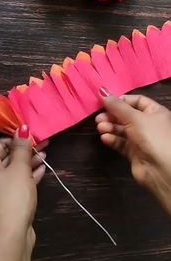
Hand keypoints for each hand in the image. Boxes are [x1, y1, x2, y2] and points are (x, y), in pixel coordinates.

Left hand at [0, 125, 47, 248]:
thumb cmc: (12, 197)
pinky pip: (13, 184)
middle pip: (5, 158)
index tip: (34, 134)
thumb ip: (22, 147)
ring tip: (46, 155)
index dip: (18, 138)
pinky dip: (26, 177)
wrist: (9, 237)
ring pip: (11, 172)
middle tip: (45, 143)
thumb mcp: (19, 168)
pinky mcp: (2, 203)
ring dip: (28, 163)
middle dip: (25, 151)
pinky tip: (42, 170)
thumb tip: (22, 128)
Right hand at [96, 91, 170, 215]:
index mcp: (155, 112)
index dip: (121, 101)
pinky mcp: (134, 153)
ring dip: (110, 127)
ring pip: (122, 129)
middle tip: (99, 118)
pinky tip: (105, 138)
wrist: (161, 170)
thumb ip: (117, 105)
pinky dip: (113, 139)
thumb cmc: (152, 137)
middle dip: (112, 115)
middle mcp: (149, 124)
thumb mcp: (134, 117)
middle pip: (126, 115)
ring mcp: (141, 139)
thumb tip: (101, 90)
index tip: (105, 102)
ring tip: (100, 128)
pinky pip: (121, 143)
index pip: (136, 101)